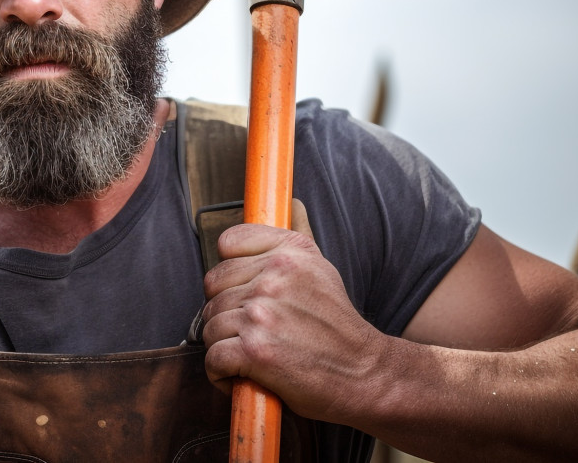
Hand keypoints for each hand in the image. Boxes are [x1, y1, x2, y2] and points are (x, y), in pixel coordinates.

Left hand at [201, 200, 382, 421]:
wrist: (367, 374)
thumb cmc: (338, 327)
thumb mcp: (322, 270)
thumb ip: (297, 237)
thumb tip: (292, 201)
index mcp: (290, 252)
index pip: (227, 244)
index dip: (230, 274)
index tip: (245, 292)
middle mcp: (275, 277)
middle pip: (213, 289)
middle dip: (226, 313)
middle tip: (253, 331)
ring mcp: (263, 312)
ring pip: (210, 325)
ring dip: (224, 346)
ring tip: (253, 355)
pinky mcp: (255, 350)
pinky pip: (213, 358)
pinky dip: (222, 374)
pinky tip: (245, 376)